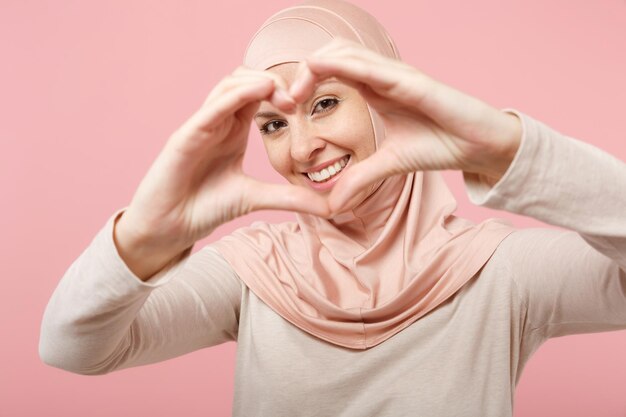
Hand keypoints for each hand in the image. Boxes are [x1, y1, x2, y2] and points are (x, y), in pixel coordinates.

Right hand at [119, 66, 330, 252]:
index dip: (283, 91)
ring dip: (257, 83)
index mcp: (233, 129)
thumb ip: (290, 198)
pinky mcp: (185, 137)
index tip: (305, 105)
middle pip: (244, 80)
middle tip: (296, 100)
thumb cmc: (205, 207)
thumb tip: (331, 206)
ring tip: (283, 96)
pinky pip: (210, 108)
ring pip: (228, 86)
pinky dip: (234, 96)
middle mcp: (217, 121)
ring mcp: (200, 126)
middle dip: (273, 82)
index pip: (258, 94)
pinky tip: (258, 92)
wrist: (169, 228)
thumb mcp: (256, 198)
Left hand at [288, 38, 521, 212]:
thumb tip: (331, 203)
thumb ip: (360, 178)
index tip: (285, 106)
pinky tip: (319, 71)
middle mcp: (382, 76)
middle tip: (284, 99)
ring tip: (294, 91)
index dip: (305, 81)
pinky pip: (372, 66)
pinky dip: (342, 64)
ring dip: (315, 65)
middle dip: (303, 70)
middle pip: (332, 54)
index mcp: (374, 89)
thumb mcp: (389, 165)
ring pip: (347, 52)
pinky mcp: (412, 81)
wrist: (478, 147)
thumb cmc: (440, 145)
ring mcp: (397, 74)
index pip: (331, 71)